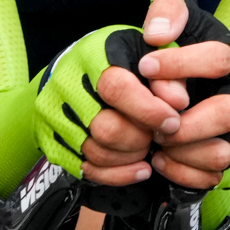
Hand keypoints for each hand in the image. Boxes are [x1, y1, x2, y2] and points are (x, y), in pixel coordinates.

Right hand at [34, 25, 182, 187]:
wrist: (72, 70)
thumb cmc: (116, 61)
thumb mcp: (146, 54)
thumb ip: (166, 73)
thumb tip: (177, 101)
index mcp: (90, 57)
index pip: (116, 88)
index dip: (149, 110)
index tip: (172, 121)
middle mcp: (65, 85)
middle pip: (106, 128)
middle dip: (140, 138)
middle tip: (156, 136)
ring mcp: (53, 115)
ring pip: (96, 152)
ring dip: (130, 156)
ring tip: (145, 146)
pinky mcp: (51, 141)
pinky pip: (87, 170)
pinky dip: (118, 174)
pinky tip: (138, 167)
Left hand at [130, 0, 229, 191]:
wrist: (186, 101)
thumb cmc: (174, 60)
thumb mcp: (173, 24)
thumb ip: (169, 11)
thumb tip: (158, 33)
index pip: (220, 58)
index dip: (182, 63)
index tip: (145, 66)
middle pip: (227, 113)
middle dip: (184, 123)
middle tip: (154, 122)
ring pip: (221, 152)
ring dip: (181, 151)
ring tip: (154, 142)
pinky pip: (211, 177)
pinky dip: (181, 172)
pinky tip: (160, 160)